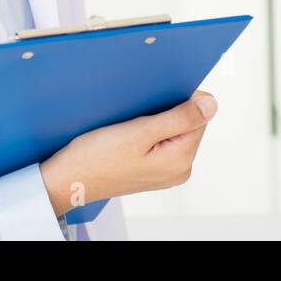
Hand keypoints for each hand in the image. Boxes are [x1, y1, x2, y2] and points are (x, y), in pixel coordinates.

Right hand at [39, 90, 217, 216]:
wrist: (68, 179)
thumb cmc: (97, 157)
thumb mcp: (140, 131)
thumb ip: (179, 118)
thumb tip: (212, 105)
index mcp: (181, 161)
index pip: (199, 116)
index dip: (179, 101)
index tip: (153, 103)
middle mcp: (179, 170)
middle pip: (188, 123)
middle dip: (166, 111)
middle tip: (138, 116)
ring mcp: (167, 172)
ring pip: (173, 130)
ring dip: (156, 120)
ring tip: (130, 127)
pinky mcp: (153, 169)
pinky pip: (161, 141)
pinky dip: (148, 132)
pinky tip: (129, 135)